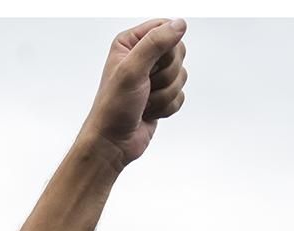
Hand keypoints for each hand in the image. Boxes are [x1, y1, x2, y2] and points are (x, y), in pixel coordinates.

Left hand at [80, 19, 187, 167]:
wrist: (113, 142)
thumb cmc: (113, 107)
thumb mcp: (132, 69)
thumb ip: (156, 43)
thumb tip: (179, 24)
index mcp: (130, 43)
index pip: (165, 28)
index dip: (165, 49)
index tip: (151, 66)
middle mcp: (142, 56)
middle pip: (177, 53)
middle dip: (164, 76)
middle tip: (145, 87)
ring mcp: (153, 77)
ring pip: (181, 76)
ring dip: (164, 95)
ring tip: (144, 102)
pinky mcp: (162, 95)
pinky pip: (181, 96)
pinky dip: (167, 107)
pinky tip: (149, 111)